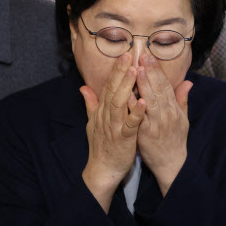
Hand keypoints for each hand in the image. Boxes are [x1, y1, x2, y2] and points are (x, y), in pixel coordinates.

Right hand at [81, 53, 146, 212]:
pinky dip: (136, 114)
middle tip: (129, 55)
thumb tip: (83, 87)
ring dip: (127, 87)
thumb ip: (90, 104)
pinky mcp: (123, 139)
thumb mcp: (93, 123)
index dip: (116, 71)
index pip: (108, 86)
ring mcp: (114, 127)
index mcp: (103, 111)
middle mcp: (106, 116)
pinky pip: (129, 125)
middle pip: (112, 90)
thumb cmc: (101, 146)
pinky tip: (143, 103)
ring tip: (135, 72)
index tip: (124, 55)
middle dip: (121, 72)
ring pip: (119, 104)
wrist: (102, 170)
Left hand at [135, 54, 192, 196]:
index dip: (157, 71)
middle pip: (158, 90)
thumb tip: (188, 82)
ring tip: (136, 70)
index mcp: (174, 109)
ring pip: (150, 101)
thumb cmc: (175, 139)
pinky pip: (138, 118)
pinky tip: (127, 95)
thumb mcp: (183, 119)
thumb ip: (182, 100)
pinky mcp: (145, 135)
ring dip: (143, 85)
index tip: (150, 57)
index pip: (166, 86)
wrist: (171, 164)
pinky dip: (133, 106)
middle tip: (141, 56)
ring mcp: (156, 125)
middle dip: (150, 72)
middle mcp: (166, 115)